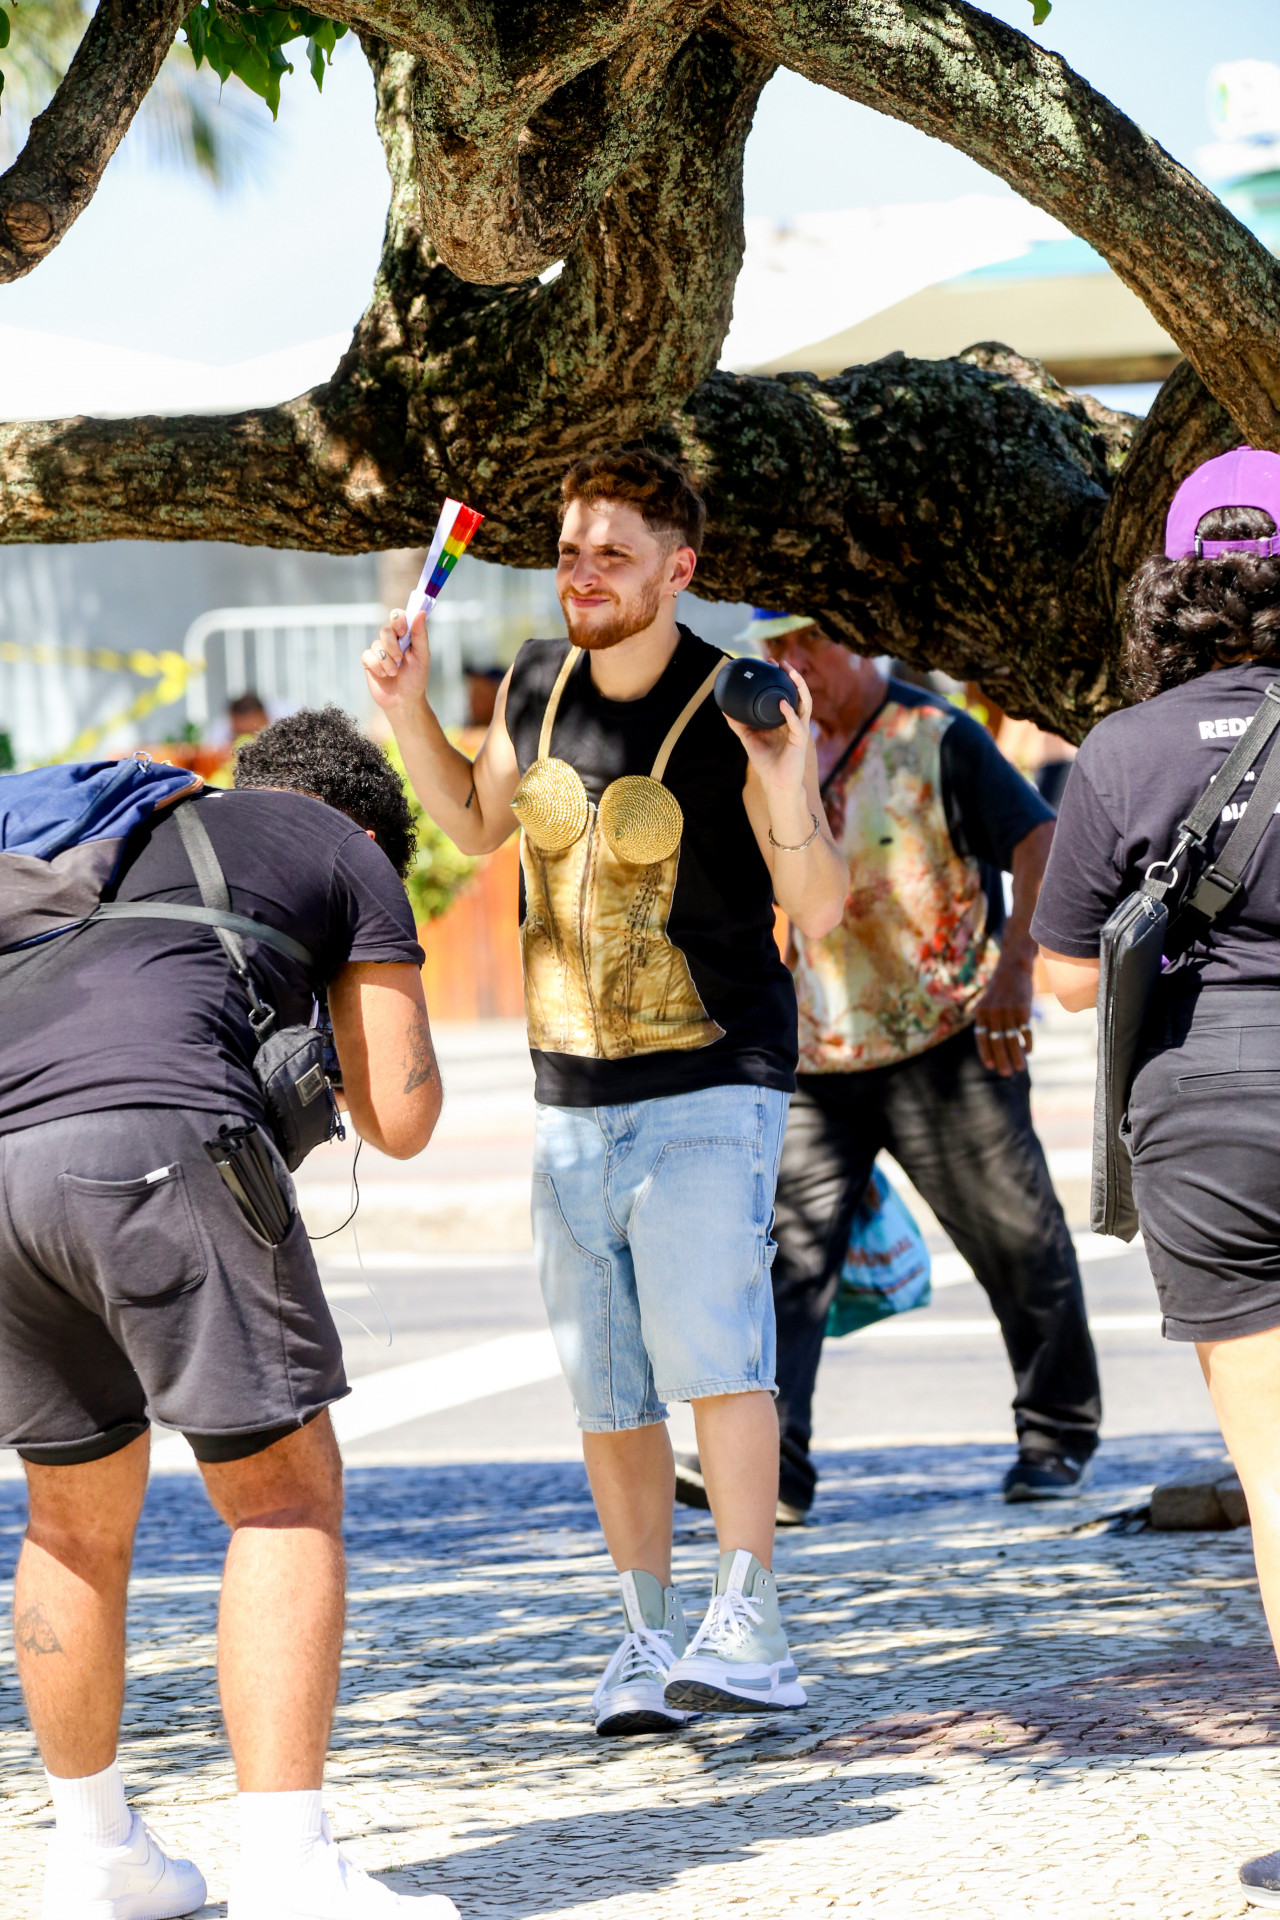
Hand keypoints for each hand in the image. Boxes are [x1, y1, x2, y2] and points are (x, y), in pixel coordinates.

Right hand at [362, 608, 429, 716]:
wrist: (404, 700)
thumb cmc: (416, 679)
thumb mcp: (422, 656)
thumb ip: (420, 635)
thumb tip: (421, 613)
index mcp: (405, 636)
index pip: (398, 617)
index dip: (398, 620)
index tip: (403, 631)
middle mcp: (391, 641)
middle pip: (385, 630)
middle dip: (392, 646)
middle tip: (400, 659)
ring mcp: (379, 651)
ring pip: (376, 644)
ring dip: (386, 661)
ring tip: (394, 673)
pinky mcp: (369, 661)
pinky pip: (368, 655)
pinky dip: (377, 666)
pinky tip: (384, 675)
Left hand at [721, 663, 812, 799]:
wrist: (776, 783)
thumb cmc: (766, 762)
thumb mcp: (748, 739)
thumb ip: (738, 724)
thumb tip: (724, 709)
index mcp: (785, 718)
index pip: (786, 692)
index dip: (780, 677)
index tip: (770, 663)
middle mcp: (795, 720)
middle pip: (798, 692)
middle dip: (791, 675)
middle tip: (780, 662)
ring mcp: (800, 729)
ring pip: (805, 702)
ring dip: (798, 686)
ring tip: (789, 673)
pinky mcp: (801, 740)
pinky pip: (797, 723)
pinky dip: (790, 712)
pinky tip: (782, 703)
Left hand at [972, 963, 1033, 1076]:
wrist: (1013, 968)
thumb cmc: (1000, 990)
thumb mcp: (987, 1003)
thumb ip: (987, 1022)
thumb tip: (993, 1047)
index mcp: (981, 1012)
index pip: (981, 1037)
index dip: (985, 1053)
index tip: (990, 1066)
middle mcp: (993, 1012)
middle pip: (996, 1041)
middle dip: (1002, 1059)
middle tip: (1006, 1073)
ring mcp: (1008, 1010)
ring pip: (1012, 1039)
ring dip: (1016, 1055)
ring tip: (1020, 1068)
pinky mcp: (1024, 1008)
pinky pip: (1025, 1030)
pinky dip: (1027, 1043)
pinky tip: (1028, 1051)